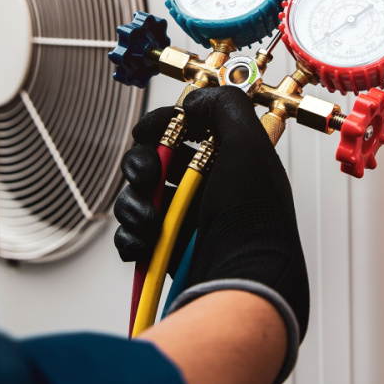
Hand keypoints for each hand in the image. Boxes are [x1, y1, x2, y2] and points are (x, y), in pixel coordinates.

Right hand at [112, 86, 308, 383]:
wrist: (245, 280)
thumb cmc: (252, 219)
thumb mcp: (250, 146)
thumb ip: (225, 108)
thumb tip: (195, 102)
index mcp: (226, 160)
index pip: (183, 129)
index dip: (161, 125)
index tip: (149, 131)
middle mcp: (204, 188)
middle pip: (152, 161)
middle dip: (140, 165)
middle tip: (146, 177)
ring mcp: (183, 220)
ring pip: (137, 198)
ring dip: (134, 205)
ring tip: (150, 222)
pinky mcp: (166, 251)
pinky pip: (132, 235)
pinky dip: (130, 238)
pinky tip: (144, 243)